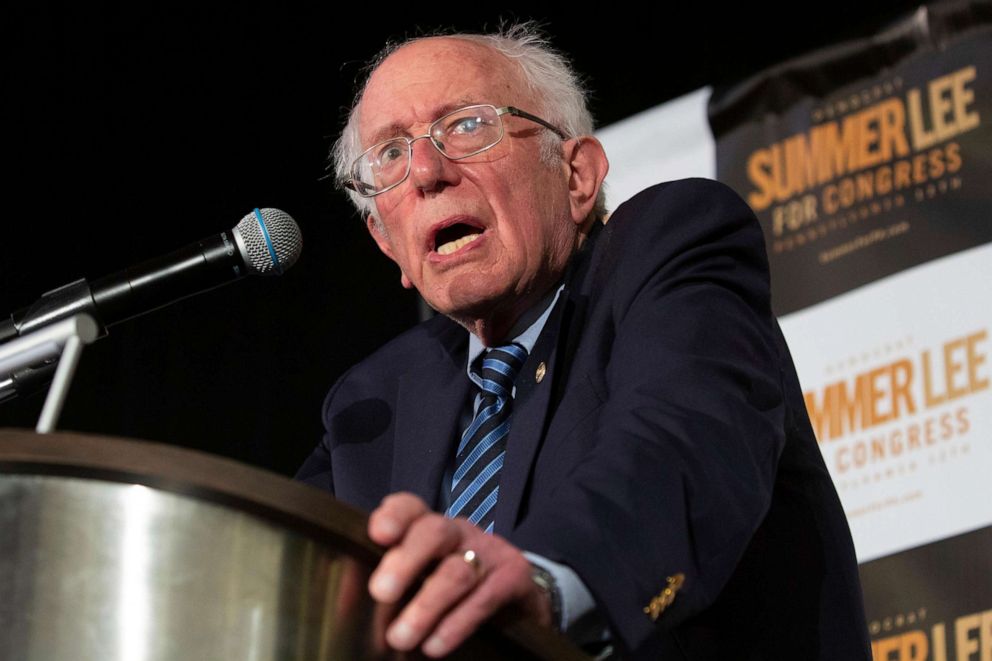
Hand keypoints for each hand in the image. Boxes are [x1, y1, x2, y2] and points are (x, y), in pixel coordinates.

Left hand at [367, 492, 552, 656]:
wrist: (520, 602)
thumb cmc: (457, 592)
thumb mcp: (424, 581)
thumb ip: (391, 585)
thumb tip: (346, 602)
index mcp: (432, 529)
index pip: (412, 509)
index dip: (394, 516)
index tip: (377, 535)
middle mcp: (460, 533)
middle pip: (434, 532)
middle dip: (406, 561)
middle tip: (381, 593)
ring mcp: (490, 552)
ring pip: (456, 571)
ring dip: (426, 606)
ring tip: (401, 638)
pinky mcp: (514, 577)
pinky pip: (484, 598)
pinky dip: (457, 623)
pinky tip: (436, 645)